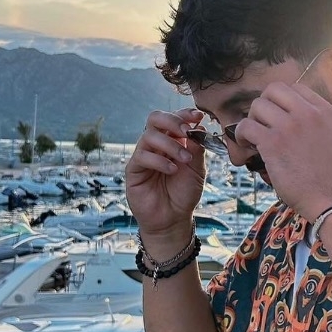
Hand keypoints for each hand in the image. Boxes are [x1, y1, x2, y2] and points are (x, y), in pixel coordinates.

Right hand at [124, 107, 206, 244]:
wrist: (173, 218)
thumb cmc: (184, 193)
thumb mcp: (198, 169)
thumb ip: (197, 148)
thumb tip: (198, 128)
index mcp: (172, 140)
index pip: (173, 118)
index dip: (184, 114)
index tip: (198, 116)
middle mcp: (156, 144)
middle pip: (155, 118)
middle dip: (172, 121)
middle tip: (186, 132)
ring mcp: (143, 155)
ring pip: (149, 136)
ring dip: (170, 145)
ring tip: (184, 160)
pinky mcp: (133, 169)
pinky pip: (142, 156)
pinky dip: (160, 160)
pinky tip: (172, 170)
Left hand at [234, 83, 331, 219]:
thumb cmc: (329, 176)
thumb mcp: (331, 138)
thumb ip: (314, 122)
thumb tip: (284, 116)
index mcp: (326, 111)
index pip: (295, 87)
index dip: (280, 101)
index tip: (277, 118)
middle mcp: (309, 113)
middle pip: (273, 90)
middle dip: (264, 106)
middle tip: (264, 125)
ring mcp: (291, 126)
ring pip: (257, 106)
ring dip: (252, 121)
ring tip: (255, 139)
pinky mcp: (273, 143)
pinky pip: (245, 126)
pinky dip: (241, 136)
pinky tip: (247, 147)